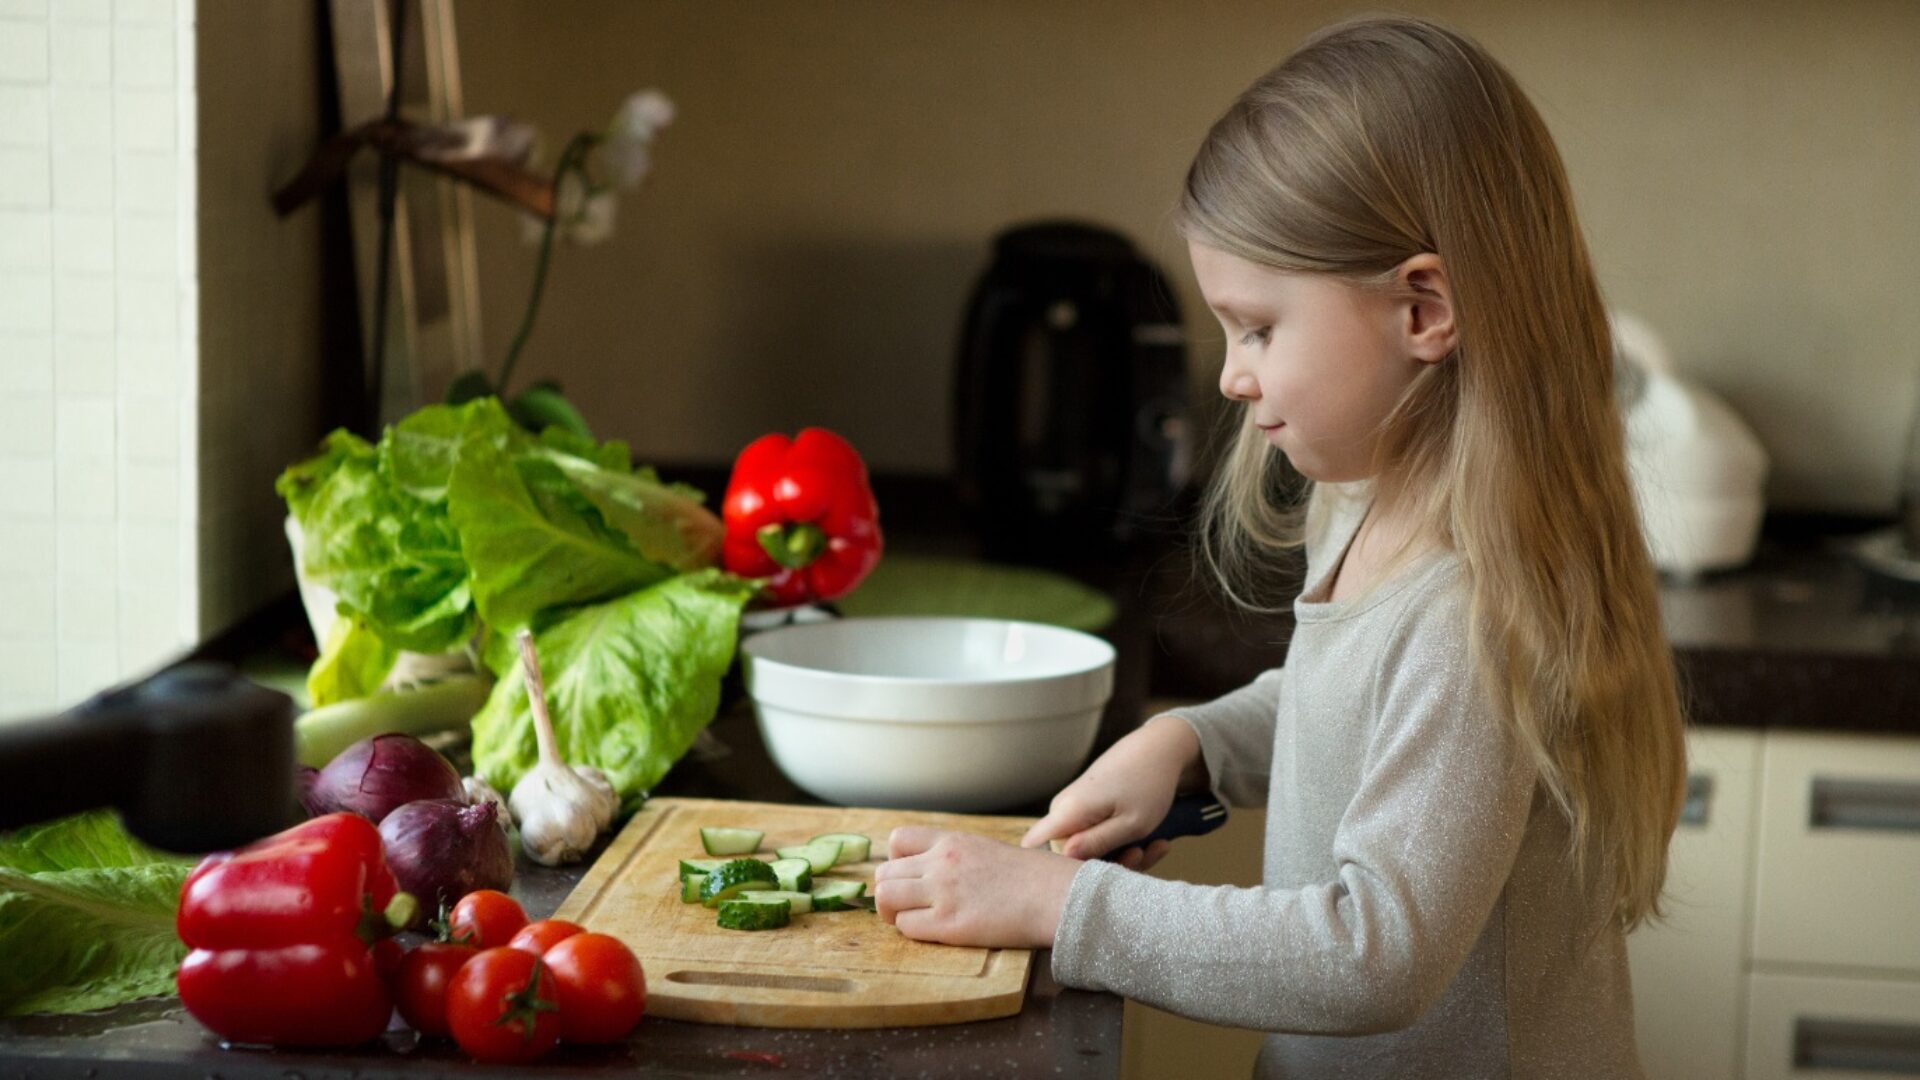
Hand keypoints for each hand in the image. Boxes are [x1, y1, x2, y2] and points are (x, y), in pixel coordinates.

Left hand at [872, 828, 1080, 947]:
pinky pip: (906, 927)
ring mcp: (943, 893)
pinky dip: (913, 931)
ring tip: (915, 919)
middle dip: (891, 892)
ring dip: (893, 913)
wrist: (1056, 895)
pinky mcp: (949, 924)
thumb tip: (934, 870)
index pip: (896, 841)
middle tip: (909, 906)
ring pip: (886, 899)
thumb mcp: (986, 849)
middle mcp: (941, 863)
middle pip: (884, 874)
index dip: (895, 862)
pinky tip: (935, 931)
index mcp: (951, 841)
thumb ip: (955, 855)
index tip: (910, 877)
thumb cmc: (1031, 877)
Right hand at [1018, 714, 1199, 866]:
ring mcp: (1073, 809)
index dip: (1055, 871)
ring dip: (1123, 856)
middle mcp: (1063, 810)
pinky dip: (1124, 843)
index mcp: (1068, 812)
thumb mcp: (1131, 824)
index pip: (1034, 847)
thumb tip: (1062, 858)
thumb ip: (1096, 843)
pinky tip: (1154, 842)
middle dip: (1107, 864)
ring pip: (1088, 850)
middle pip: (1070, 856)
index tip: (1091, 875)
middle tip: (1142, 856)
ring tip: (1155, 846)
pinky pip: (1097, 837)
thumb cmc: (1148, 784)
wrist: (1158, 749)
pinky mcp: (1084, 809)